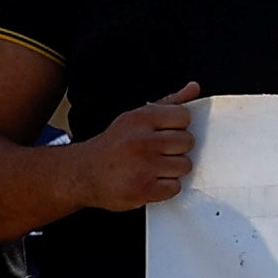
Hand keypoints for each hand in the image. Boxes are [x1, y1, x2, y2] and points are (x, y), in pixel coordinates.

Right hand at [62, 84, 202, 210]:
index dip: (179, 127)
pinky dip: (165, 188)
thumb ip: (168, 104)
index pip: (184, 117)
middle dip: (177, 149)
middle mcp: (142, 140)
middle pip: (188, 142)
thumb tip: (194, 88)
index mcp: (141, 118)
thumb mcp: (136, 117)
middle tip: (159, 153)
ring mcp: (143, 166)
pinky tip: (150, 181)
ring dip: (173, 170)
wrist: (84, 173)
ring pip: (185, 166)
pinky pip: (175, 187)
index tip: (166, 133)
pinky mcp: (143, 189)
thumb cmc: (115, 144)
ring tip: (154, 168)